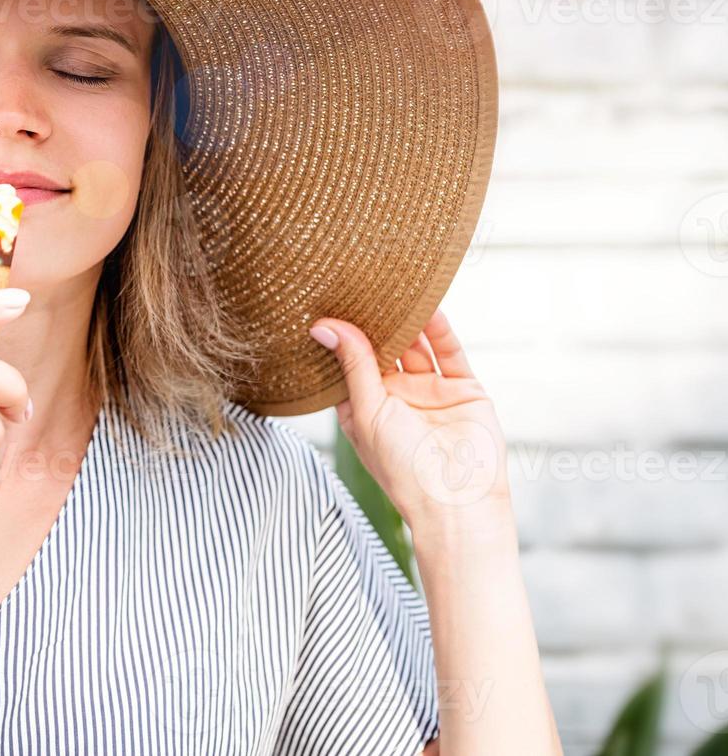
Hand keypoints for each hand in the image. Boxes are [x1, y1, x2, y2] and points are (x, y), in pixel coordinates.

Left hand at [308, 309, 512, 539]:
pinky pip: (448, 352)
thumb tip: (324, 326)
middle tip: (359, 283)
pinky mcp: (462, 389)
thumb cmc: (402, 469)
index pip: (348, 362)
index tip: (324, 300)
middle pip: (383, 348)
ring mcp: (429, 392)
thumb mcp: (367, 412)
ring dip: (406, 320)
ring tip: (393, 286)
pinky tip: (429, 304)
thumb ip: (353, 365)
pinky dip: (439, 329)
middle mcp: (396, 397)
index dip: (339, 336)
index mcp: (363, 407)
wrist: (458, 504)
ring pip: (415, 345)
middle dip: (374, 321)